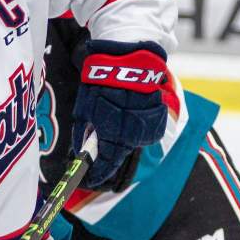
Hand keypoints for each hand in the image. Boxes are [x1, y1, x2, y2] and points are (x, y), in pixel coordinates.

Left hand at [72, 39, 169, 187]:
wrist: (127, 59)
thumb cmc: (100, 83)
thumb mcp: (84, 110)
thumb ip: (83, 135)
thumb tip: (82, 153)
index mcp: (114, 136)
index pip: (105, 166)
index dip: (96, 175)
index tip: (88, 180)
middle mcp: (133, 136)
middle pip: (118, 156)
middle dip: (106, 158)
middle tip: (96, 157)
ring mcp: (148, 128)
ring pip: (130, 143)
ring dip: (119, 141)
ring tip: (111, 127)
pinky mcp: (157, 118)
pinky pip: (141, 131)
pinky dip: (132, 128)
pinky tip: (125, 116)